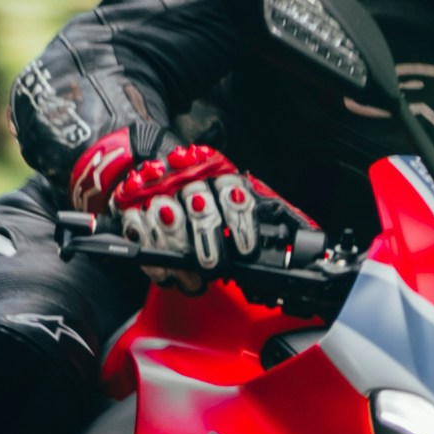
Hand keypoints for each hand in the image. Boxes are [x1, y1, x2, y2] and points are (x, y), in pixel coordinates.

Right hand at [76, 131, 313, 279]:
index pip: (232, 195)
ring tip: (193, 277)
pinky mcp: (126, 203)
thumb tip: (306, 234)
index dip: (240, 224)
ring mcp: (154, 189)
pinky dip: (153, 258)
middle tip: (213, 265)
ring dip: (181, 254)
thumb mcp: (232, 190)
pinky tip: (166, 274)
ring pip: (169, 221)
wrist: (139, 156)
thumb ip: (263, 211)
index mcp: (216, 172)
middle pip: (200, 210)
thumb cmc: (197, 184)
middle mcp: (185, 177)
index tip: (245, 249)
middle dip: (208, 243)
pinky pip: (138, 231)